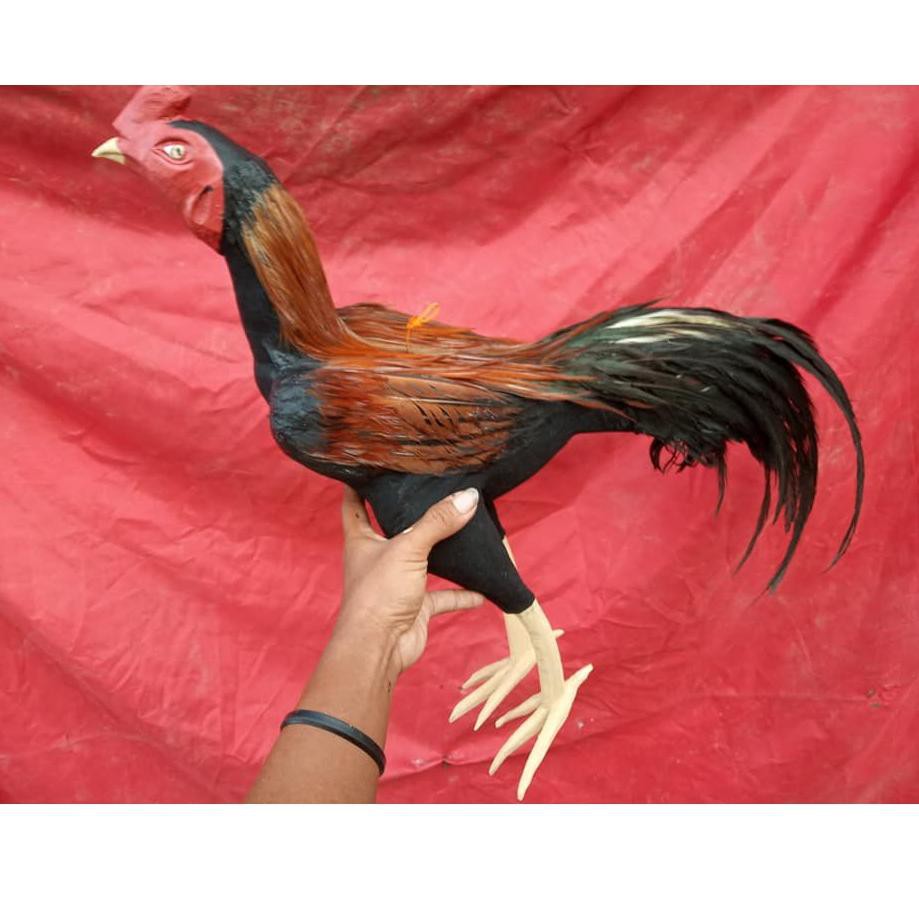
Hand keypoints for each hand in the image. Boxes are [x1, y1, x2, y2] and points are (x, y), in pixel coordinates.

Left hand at [334, 486, 485, 675]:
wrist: (379, 648)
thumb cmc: (378, 594)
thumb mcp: (408, 549)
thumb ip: (437, 522)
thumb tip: (467, 497)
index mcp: (361, 540)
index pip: (354, 504)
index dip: (359, 483)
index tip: (371, 464)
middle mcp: (377, 558)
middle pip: (393, 529)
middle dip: (410, 514)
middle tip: (434, 490)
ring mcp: (397, 583)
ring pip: (422, 561)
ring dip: (442, 552)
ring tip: (465, 531)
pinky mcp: (415, 606)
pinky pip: (443, 596)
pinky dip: (462, 593)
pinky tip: (481, 588)